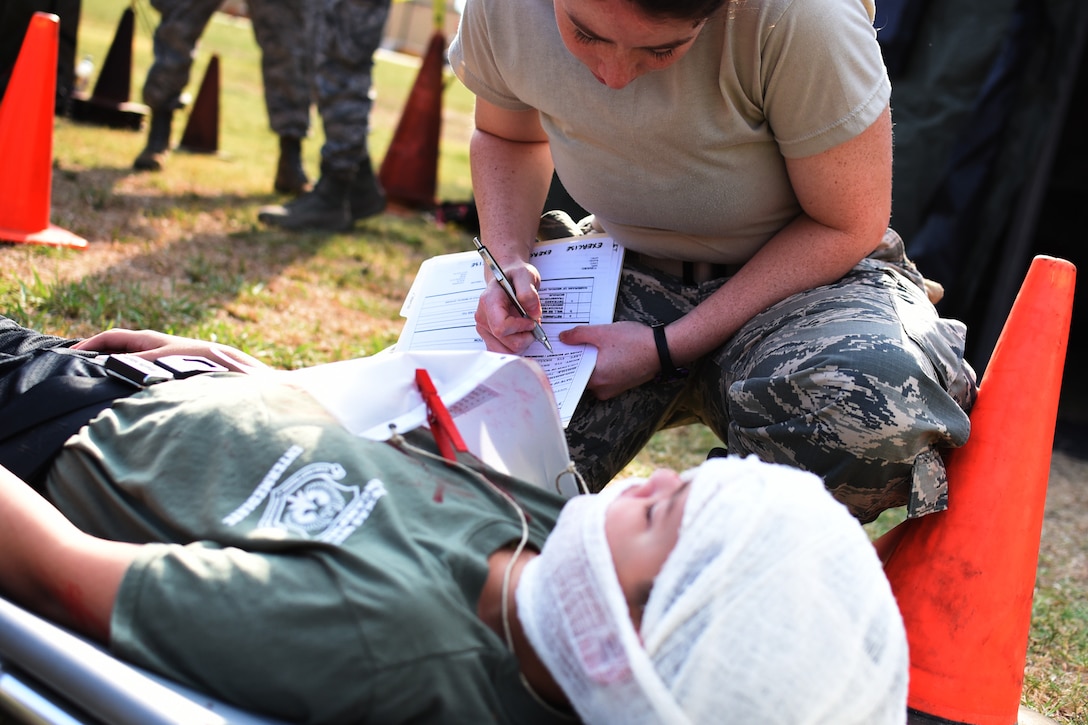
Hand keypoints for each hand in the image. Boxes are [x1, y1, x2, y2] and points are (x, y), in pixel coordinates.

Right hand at [72, 329, 267, 373]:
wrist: (232, 369)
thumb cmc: (200, 361)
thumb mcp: (164, 362)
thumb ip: (139, 364)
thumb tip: (113, 367)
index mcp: (148, 339)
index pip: (110, 337)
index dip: (89, 344)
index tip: (70, 354)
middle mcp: (154, 347)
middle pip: (117, 350)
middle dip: (97, 358)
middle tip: (77, 372)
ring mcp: (161, 360)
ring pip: (129, 364)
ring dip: (113, 371)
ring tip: (95, 385)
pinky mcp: (170, 373)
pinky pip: (142, 375)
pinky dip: (129, 381)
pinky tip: (125, 396)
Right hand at [474, 262, 544, 353]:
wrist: (507, 277)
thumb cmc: (514, 276)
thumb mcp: (525, 276)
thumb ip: (529, 293)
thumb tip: (533, 313)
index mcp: (489, 301)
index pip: (502, 327)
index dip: (520, 328)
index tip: (531, 321)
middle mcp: (483, 317)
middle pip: (505, 342)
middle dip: (524, 337)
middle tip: (532, 324)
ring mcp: (484, 328)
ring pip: (504, 351)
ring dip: (521, 343)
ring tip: (525, 329)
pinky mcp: (489, 336)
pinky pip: (502, 351)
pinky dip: (515, 347)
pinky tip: (520, 334)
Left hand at [559, 321, 659, 398]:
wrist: (663, 349)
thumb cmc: (635, 342)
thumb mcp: (602, 332)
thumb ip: (579, 335)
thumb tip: (563, 338)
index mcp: (594, 378)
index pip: (570, 373)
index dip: (563, 359)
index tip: (557, 350)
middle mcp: (602, 388)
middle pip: (580, 374)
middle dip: (577, 358)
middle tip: (573, 343)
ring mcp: (613, 389)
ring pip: (593, 375)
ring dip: (590, 361)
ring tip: (591, 344)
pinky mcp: (622, 384)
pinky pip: (605, 376)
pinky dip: (602, 365)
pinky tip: (606, 351)